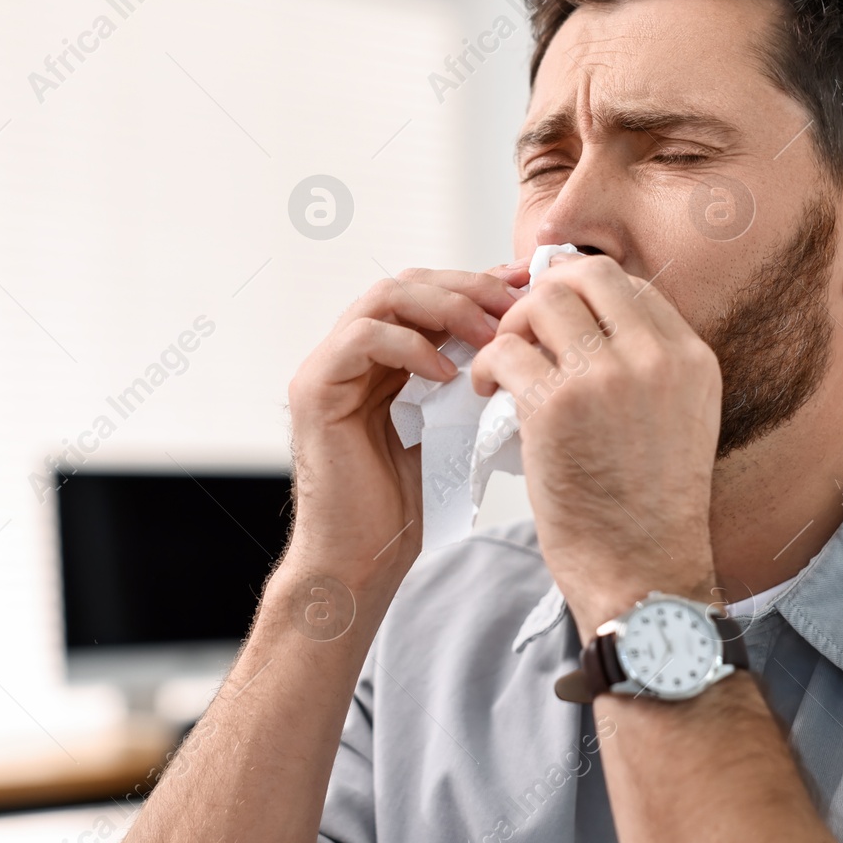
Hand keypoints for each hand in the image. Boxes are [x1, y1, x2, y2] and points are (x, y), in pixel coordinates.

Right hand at [285, 263, 527, 594]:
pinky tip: (447, 375)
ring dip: (445, 308)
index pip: (430, 294)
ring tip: (488, 335)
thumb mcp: (454, 426)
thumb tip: (521, 341)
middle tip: (514, 303)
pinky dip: (410, 346)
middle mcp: (351, 354)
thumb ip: (469, 380)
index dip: (479, 282)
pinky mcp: (314, 389)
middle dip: (468, 286)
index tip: (527, 284)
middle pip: (408, 283)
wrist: (362, 561)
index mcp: (383, 359)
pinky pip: (362, 338)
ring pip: (385, 298)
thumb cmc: (407, 506)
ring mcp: (328, 367)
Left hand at [470, 253, 721, 634]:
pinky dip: (487, 364)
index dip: (583, 293)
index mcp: (691, 359)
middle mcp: (655, 358)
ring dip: (511, 327)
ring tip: (503, 365)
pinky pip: (505, 352)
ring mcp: (606, 378)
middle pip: (586, 276)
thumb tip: (589, 327)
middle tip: (523, 331)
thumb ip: (648, 369)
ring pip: (541, 304)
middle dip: (544, 295)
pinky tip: (486, 391)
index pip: (630, 285)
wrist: (643, 573)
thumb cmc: (649, 512)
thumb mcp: (681, 421)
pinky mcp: (556, 406)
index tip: (557, 321)